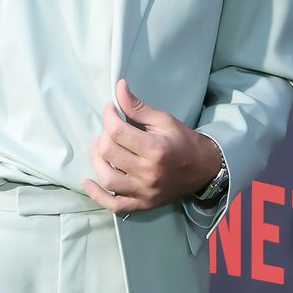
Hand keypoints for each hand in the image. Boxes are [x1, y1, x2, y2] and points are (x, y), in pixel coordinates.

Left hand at [81, 78, 222, 214]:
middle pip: (109, 152)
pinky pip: (114, 205)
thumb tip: (119, 87)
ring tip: (100, 148)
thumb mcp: (164, 120)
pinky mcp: (142, 203)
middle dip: (104, 135)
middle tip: (110, 128)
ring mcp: (144, 191)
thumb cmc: (184, 143)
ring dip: (96, 160)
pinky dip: (97, 195)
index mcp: (155, 149)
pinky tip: (88, 183)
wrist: (204, 169)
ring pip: (107, 178)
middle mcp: (148, 172)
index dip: (109, 116)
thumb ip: (138, 107)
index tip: (111, 109)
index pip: (118, 131)